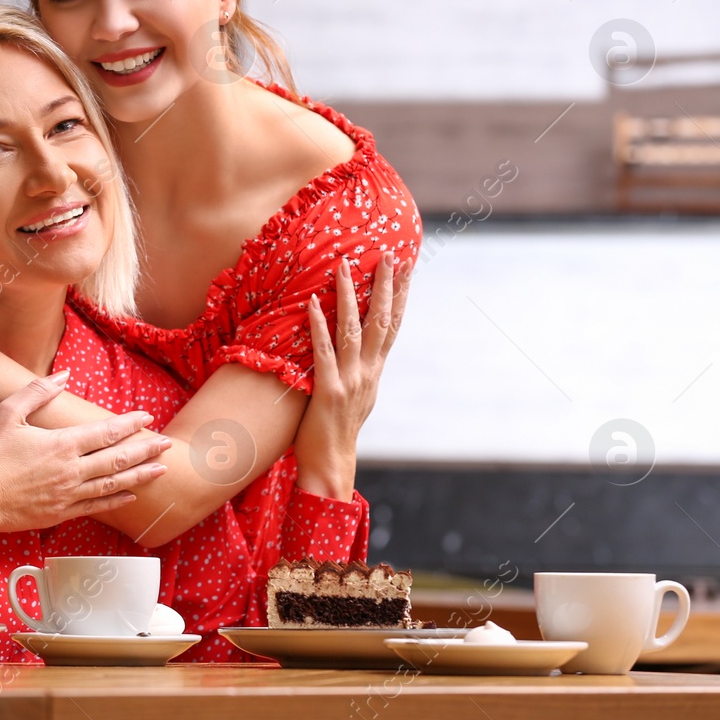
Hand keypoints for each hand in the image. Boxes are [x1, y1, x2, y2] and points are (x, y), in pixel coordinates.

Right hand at [0, 372, 172, 533]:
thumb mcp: (8, 413)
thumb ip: (38, 392)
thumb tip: (65, 377)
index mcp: (61, 444)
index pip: (105, 432)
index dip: (130, 424)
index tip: (147, 418)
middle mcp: (71, 471)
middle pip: (117, 459)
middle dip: (145, 450)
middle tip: (167, 445)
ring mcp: (68, 494)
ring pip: (113, 484)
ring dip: (139, 475)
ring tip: (160, 470)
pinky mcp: (60, 513)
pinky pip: (96, 506)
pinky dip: (117, 501)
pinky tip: (131, 496)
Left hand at [293, 251, 411, 499]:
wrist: (331, 464)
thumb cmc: (335, 430)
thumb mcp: (355, 396)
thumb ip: (357, 371)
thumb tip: (357, 350)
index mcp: (375, 372)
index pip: (392, 326)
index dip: (401, 296)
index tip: (406, 269)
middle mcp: (368, 372)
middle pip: (381, 321)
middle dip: (386, 286)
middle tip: (389, 255)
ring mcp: (350, 381)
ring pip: (353, 330)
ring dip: (349, 295)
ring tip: (345, 266)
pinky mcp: (328, 391)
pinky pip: (323, 352)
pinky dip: (318, 325)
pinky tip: (312, 303)